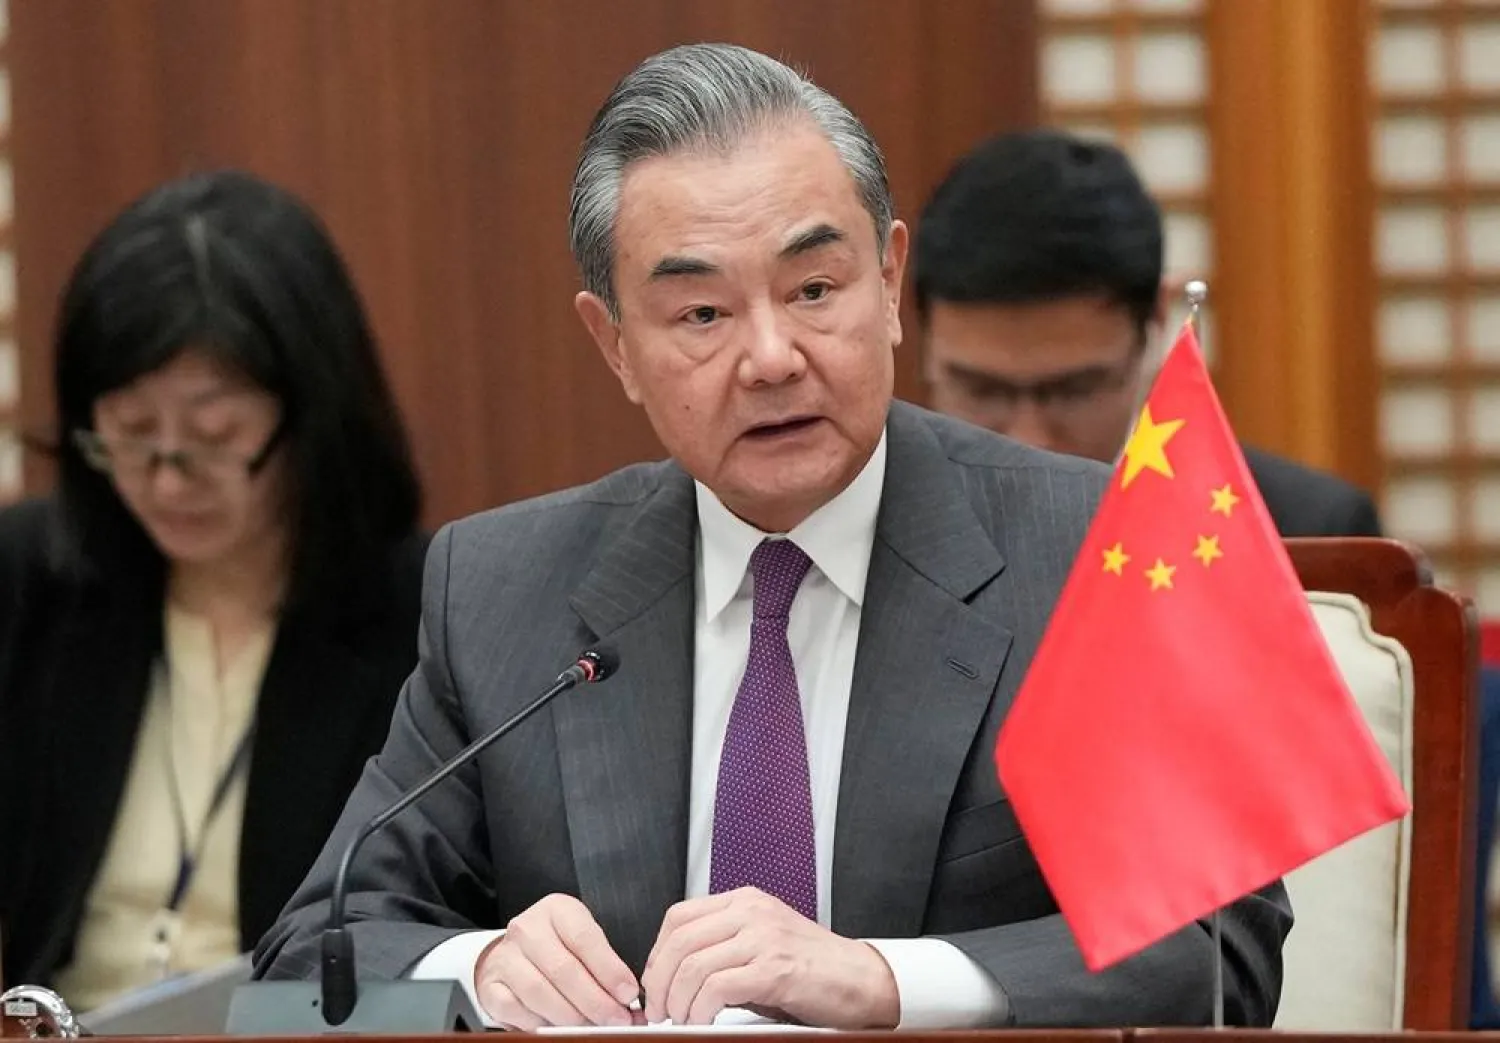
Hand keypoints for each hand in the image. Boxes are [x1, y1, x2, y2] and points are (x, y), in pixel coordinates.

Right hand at [474, 893, 639, 1029]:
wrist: (515, 953)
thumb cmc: (558, 946)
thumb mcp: (583, 941)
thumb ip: (605, 964)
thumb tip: (628, 998)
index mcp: (557, 910)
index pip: (585, 939)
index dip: (609, 970)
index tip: (628, 994)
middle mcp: (527, 929)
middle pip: (564, 969)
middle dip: (595, 1001)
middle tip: (616, 1019)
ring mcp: (505, 957)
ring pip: (540, 992)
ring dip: (571, 1016)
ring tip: (592, 1026)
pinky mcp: (491, 985)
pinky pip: (516, 1010)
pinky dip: (540, 1023)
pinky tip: (558, 1026)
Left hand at [641, 887, 898, 1028]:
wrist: (862, 980)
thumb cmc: (814, 968)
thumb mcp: (762, 944)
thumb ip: (724, 947)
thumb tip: (676, 975)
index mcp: (745, 901)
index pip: (679, 917)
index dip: (657, 954)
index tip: (654, 983)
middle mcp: (751, 912)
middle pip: (679, 941)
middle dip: (660, 983)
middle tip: (659, 1010)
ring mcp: (763, 938)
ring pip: (693, 965)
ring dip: (678, 1002)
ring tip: (682, 1020)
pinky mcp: (774, 969)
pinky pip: (717, 987)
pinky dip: (700, 1010)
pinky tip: (703, 1021)